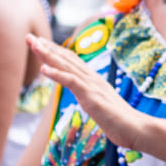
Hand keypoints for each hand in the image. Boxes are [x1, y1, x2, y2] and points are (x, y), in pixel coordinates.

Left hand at [26, 33, 141, 147]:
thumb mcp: (101, 106)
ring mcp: (92, 86)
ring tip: (33, 44)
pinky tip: (43, 68)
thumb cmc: (120, 121)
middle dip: (47, 47)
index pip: (71, 61)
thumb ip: (92, 98)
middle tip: (29, 37)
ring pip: (66, 66)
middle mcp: (92, 78)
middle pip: (66, 58)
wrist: (136, 128)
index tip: (40, 43)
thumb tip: (85, 97)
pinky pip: (71, 81)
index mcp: (93, 80)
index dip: (55, 51)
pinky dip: (56, 74)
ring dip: (48, 54)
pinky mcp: (91, 96)